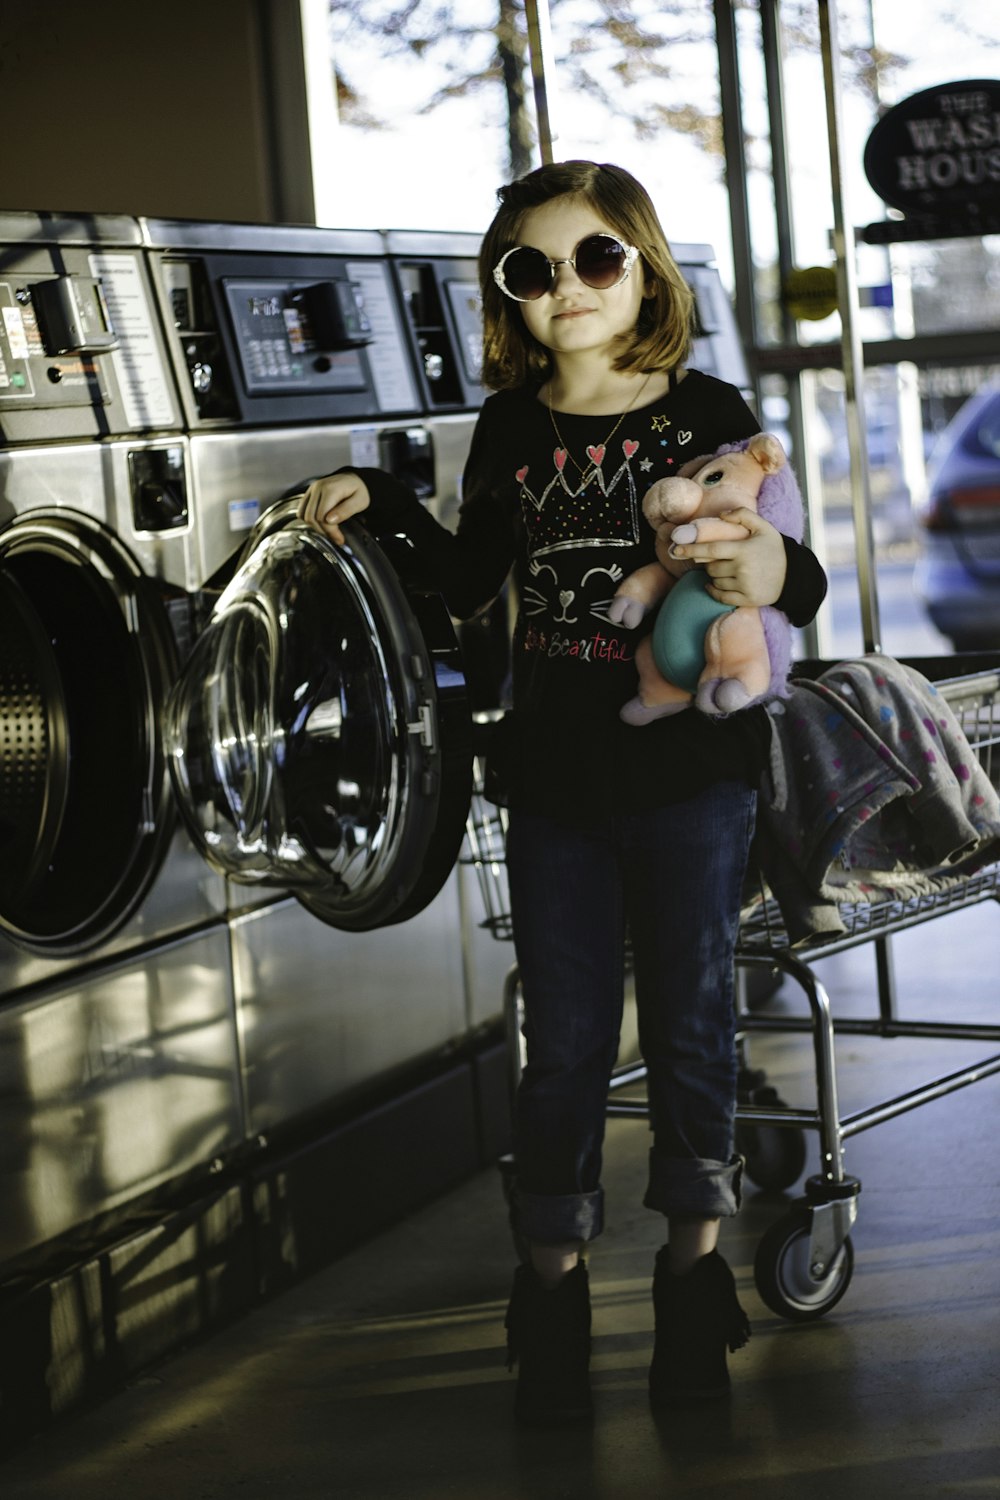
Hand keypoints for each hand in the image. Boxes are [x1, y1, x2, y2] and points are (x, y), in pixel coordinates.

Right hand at [297, 472, 370, 545]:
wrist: (356, 479)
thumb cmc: (360, 491)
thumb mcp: (360, 502)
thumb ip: (345, 511)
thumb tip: (329, 520)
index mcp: (330, 489)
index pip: (321, 516)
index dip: (330, 531)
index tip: (339, 539)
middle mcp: (318, 487)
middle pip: (311, 517)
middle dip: (323, 531)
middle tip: (335, 537)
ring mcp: (311, 489)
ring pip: (304, 515)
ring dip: (315, 526)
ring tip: (329, 530)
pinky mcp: (309, 493)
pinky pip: (301, 510)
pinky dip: (309, 519)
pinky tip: (321, 522)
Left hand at [670, 507, 786, 606]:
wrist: (794, 576)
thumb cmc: (775, 549)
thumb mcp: (763, 527)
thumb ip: (743, 515)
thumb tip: (722, 515)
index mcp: (744, 550)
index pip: (711, 550)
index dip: (692, 549)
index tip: (676, 549)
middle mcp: (742, 569)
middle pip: (711, 567)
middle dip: (709, 562)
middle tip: (720, 558)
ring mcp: (744, 586)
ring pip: (714, 581)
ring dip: (715, 575)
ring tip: (729, 569)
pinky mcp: (746, 600)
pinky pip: (720, 596)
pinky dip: (713, 590)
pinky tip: (716, 583)